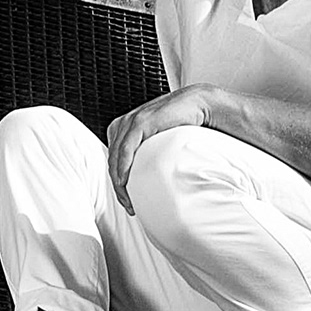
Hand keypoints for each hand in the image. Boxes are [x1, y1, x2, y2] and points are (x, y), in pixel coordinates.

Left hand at [105, 86, 226, 214]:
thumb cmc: (183, 123)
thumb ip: (150, 154)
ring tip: (129, 199)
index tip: (129, 201)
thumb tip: (152, 179)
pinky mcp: (142, 121)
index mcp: (126, 128)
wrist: (199, 104)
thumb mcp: (161, 142)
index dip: (117, 182)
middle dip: (118, 187)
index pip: (113, 159)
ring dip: (120, 181)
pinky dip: (123, 165)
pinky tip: (124, 180)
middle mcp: (125, 124)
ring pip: (116, 156)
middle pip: (112, 160)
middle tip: (130, 206)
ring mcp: (132, 121)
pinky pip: (126, 147)